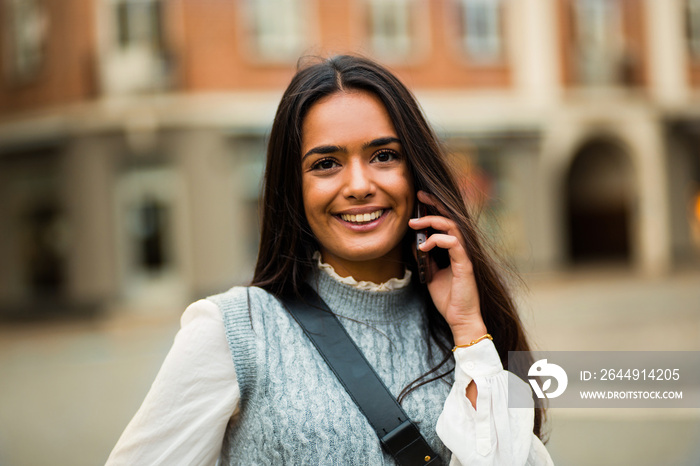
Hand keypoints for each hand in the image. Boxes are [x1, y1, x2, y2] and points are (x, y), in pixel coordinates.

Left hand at [408, 191, 486, 345]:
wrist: (460, 318)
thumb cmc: (448, 298)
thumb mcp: (431, 274)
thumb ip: (426, 258)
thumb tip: (414, 244)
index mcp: (454, 249)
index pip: (445, 223)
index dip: (434, 209)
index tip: (418, 200)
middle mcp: (461, 248)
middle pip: (450, 218)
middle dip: (434, 204)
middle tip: (418, 196)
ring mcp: (464, 254)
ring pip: (452, 226)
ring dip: (432, 221)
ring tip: (414, 223)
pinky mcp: (465, 263)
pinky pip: (453, 243)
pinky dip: (437, 240)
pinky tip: (424, 247)